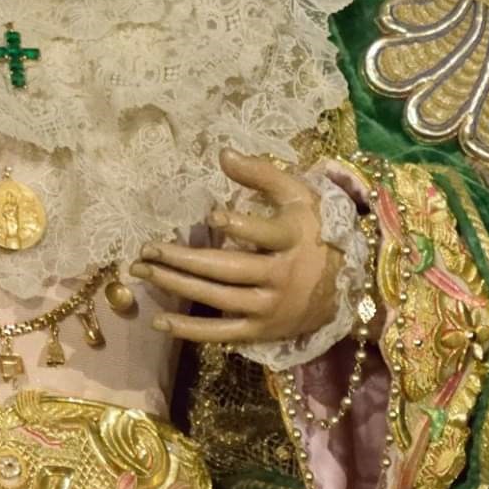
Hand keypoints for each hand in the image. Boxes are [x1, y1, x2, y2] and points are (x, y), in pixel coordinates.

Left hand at [130, 148, 342, 345]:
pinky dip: (191, 330)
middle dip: (183, 259)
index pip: (266, 234)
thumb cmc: (311, 228)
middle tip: (146, 248)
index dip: (242, 227)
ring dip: (178, 286)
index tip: (213, 216)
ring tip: (143, 271)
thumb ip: (261, 174)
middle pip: (227, 269)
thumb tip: (222, 154)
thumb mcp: (296, 195)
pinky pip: (222, 334)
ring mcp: (270, 308)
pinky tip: (159, 321)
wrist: (346, 285)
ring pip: (218, 298)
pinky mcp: (262, 331)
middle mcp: (281, 276)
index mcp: (292, 239)